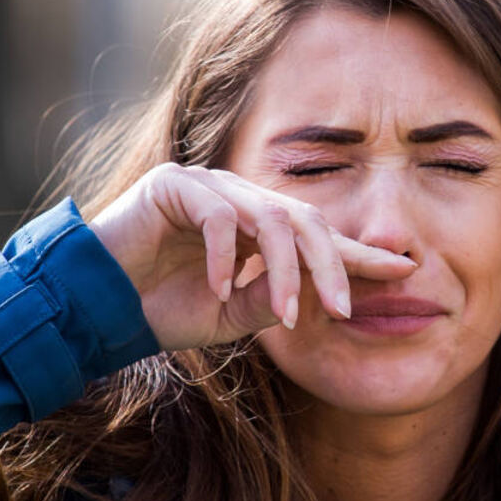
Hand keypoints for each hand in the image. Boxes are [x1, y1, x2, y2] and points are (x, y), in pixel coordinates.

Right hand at [87, 163, 416, 351]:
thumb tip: (324, 296)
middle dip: (331, 266)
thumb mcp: (233, 316)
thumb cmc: (162, 309)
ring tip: (285, 314)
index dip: (360, 254)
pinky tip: (220, 290)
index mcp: (260, 229)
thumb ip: (276, 300)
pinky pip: (218, 216)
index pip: (320, 237)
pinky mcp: (175, 185)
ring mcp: (209, 187)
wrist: (95, 308)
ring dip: (282, 270)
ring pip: (269, 219)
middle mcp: (242, 200)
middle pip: (306, 223)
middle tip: (346, 309)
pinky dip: (226, 256)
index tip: (405, 271)